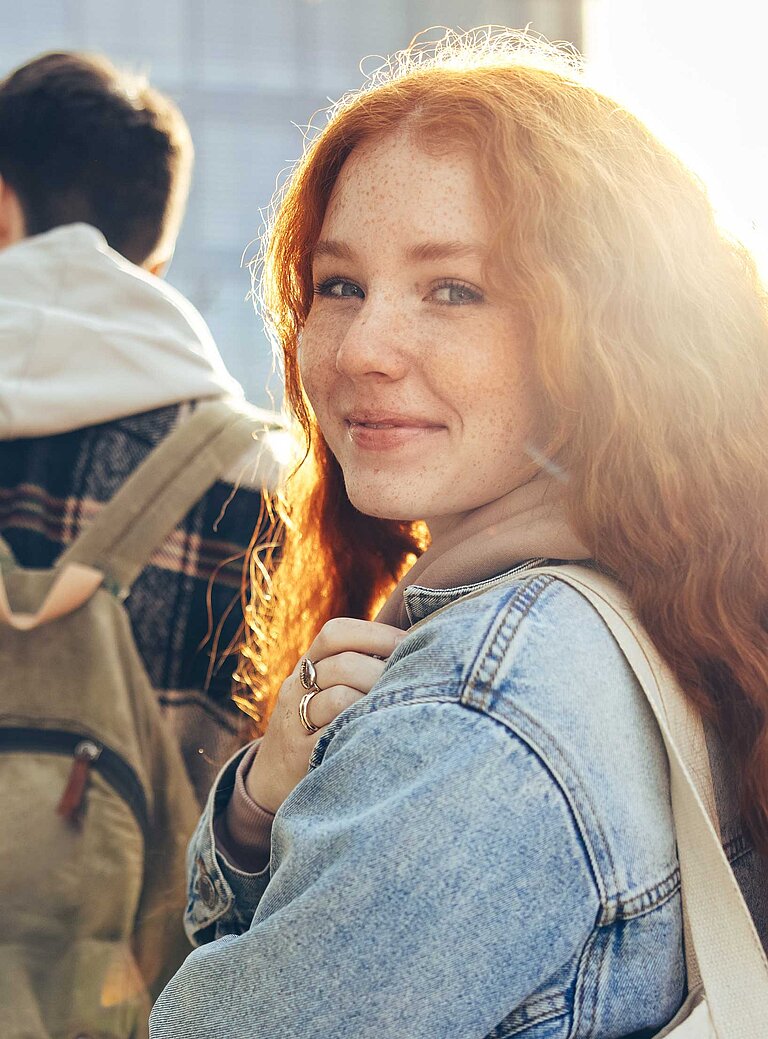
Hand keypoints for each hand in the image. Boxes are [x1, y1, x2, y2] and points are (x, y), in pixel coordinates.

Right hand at [245, 618, 404, 814]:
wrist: (270, 775)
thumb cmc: (315, 725)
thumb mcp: (322, 689)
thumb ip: (356, 666)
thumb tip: (415, 644)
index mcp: (307, 666)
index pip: (335, 634)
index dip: (376, 634)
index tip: (410, 642)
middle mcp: (297, 688)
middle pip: (343, 665)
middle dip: (383, 671)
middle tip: (413, 682)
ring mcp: (295, 722)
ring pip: (339, 699)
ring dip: (375, 701)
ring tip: (400, 707)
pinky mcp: (301, 755)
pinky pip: (334, 737)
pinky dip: (361, 730)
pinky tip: (382, 732)